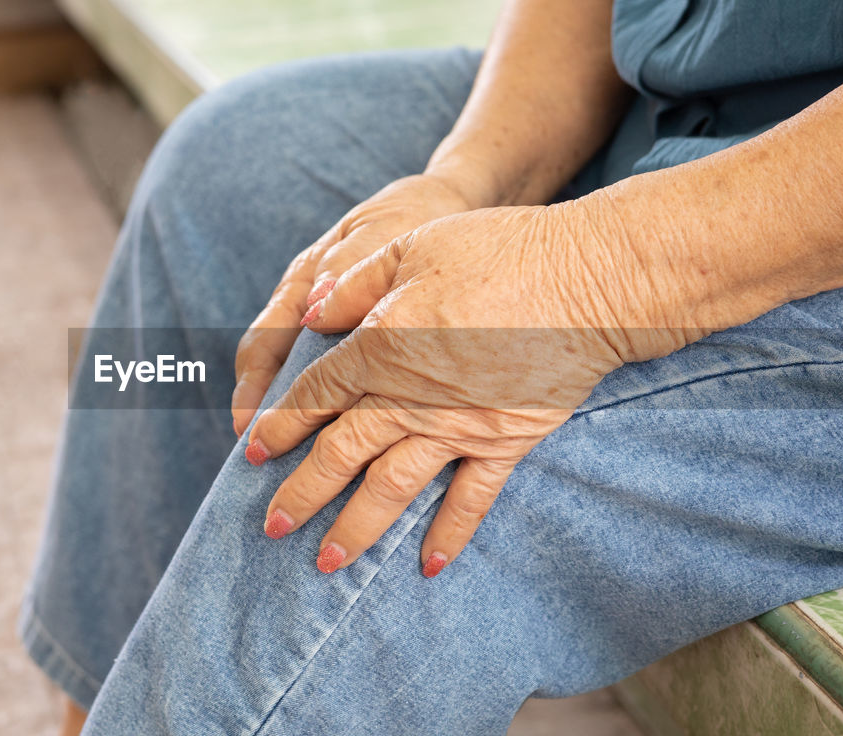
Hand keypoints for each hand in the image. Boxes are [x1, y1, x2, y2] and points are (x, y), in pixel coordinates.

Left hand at [246, 204, 692, 576]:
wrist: (589, 281)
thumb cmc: (500, 251)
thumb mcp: (412, 247)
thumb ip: (355, 284)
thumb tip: (307, 313)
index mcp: (381, 347)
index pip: (316, 394)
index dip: (281, 423)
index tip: (254, 449)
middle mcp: (410, 398)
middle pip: (341, 453)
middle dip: (302, 493)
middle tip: (272, 527)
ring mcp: (458, 427)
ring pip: (393, 487)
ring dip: (357, 527)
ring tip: (327, 561)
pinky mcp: (505, 442)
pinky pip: (471, 497)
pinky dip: (450, 533)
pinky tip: (428, 566)